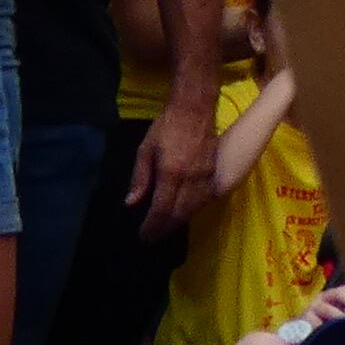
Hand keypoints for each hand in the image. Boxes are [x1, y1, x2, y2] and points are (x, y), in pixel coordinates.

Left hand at [131, 95, 220, 238]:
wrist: (195, 107)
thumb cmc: (166, 126)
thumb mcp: (145, 149)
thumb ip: (139, 178)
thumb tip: (131, 203)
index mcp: (171, 173)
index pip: (162, 209)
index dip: (152, 226)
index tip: (143, 236)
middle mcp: (191, 178)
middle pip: (180, 214)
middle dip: (165, 228)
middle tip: (153, 237)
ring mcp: (205, 176)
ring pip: (194, 208)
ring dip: (179, 222)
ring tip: (166, 228)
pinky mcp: (214, 171)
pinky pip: (205, 198)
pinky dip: (194, 210)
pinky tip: (185, 212)